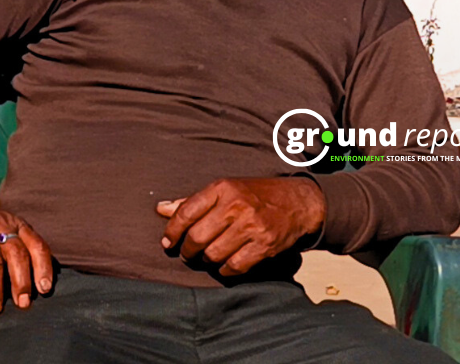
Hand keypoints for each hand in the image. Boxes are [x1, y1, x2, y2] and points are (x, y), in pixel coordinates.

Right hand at [0, 199, 53, 312]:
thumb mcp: (5, 234)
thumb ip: (16, 255)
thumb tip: (28, 291)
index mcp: (18, 226)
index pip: (37, 245)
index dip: (43, 267)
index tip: (44, 289)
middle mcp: (2, 223)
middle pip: (16, 253)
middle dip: (21, 281)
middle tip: (22, 303)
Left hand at [156, 177, 325, 276]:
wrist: (299, 202)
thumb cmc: (255, 195)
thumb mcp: (224, 189)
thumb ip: (192, 201)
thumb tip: (160, 208)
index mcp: (222, 188)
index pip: (186, 212)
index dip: (171, 231)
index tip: (167, 243)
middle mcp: (236, 206)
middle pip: (197, 237)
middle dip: (187, 250)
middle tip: (187, 253)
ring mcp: (252, 227)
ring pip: (214, 254)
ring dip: (206, 260)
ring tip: (207, 257)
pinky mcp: (265, 246)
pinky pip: (235, 266)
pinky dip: (224, 271)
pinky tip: (223, 266)